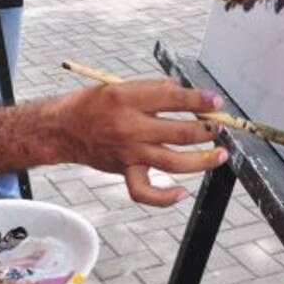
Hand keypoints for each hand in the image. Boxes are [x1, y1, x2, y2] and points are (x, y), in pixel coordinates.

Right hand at [50, 78, 227, 205]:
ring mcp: (129, 152)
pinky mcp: (125, 170)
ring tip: (219, 155)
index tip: (216, 101)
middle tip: (220, 126)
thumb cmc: (91, 105)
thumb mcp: (119, 86)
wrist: (63, 129)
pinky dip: (166, 197)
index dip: (199, 100)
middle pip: (179, 132)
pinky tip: (183, 192)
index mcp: (129, 99)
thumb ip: (151, 89)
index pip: (173, 98)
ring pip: (173, 163)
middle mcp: (130, 126)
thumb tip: (180, 91)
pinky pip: (147, 192)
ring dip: (202, 160)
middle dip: (207, 130)